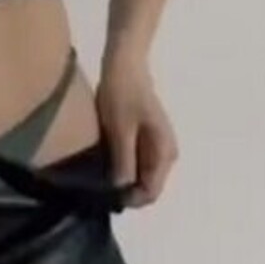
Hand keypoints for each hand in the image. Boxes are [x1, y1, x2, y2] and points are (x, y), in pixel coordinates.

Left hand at [95, 46, 178, 207]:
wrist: (124, 64)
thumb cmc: (121, 95)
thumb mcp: (120, 130)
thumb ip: (124, 162)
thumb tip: (121, 190)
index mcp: (165, 153)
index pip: (150, 193)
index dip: (128, 199)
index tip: (103, 194)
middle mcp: (167, 154)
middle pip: (148, 187)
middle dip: (125, 190)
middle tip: (97, 184)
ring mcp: (159, 146)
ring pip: (142, 175)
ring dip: (123, 178)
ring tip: (99, 171)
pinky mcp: (148, 138)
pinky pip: (138, 162)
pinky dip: (123, 165)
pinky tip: (105, 158)